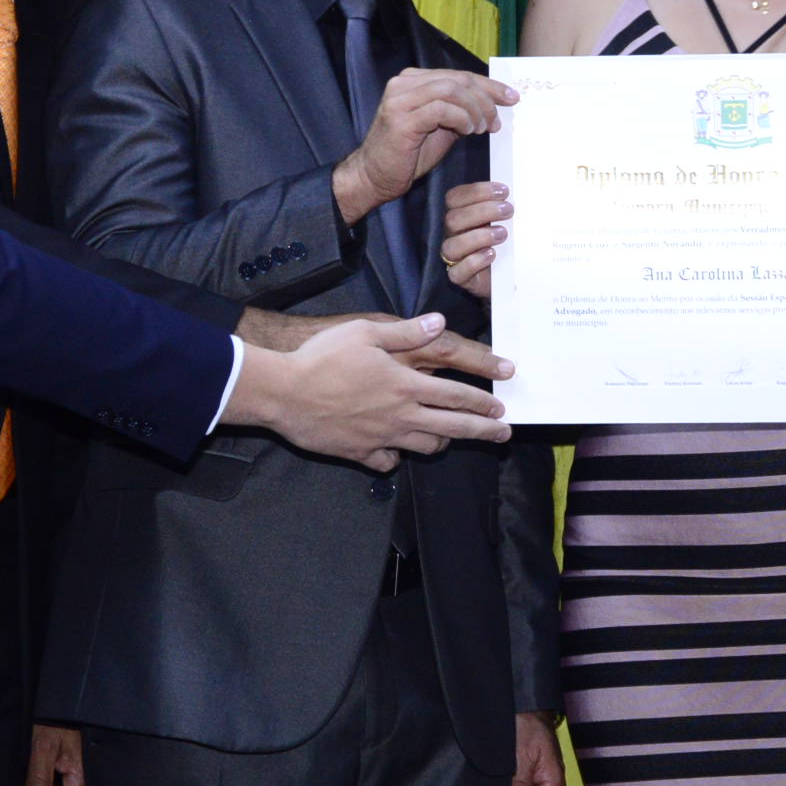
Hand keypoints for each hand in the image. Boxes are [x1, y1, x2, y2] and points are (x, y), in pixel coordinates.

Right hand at [224, 313, 511, 468]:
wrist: (283, 393)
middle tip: (502, 434)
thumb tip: (439, 323)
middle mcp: (400, 415)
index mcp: (405, 384)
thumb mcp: (364, 332)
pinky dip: (396, 458)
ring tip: (450, 439)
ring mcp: (381, 437)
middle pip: (453, 428)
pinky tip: (396, 451)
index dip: (482, 403)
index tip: (501, 409)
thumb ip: (407, 331)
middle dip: (483, 432)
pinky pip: (387, 462)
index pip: (456, 396)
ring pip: (425, 447)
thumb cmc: (322, 357)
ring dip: (443, 443)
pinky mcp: (359, 452)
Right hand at [334, 69, 513, 222]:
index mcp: (413, 80)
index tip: (512, 98)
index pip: (459, 75)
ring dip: (475, 109)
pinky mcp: (401, 118)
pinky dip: (461, 118)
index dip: (489, 85)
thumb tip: (491, 105)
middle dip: (486, 98)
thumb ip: (460, 111)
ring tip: (481, 129)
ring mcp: (400, 99)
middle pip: (458, 79)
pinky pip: (442, 109)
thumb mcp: (440, 127)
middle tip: (497, 121)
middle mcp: (404, 83)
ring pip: (452, 90)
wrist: (373, 177)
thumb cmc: (407, 154)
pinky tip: (467, 132)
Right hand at [442, 181, 513, 299]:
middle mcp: (453, 234)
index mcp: (460, 215)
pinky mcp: (460, 277)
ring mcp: (454, 257)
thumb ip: (504, 206)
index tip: (504, 191)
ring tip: (503, 234)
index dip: (477, 191)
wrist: (508, 276)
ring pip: (452, 245)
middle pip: (453, 219)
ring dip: (480, 236)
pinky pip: (458, 272)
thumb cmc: (505, 243)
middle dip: (483, 211)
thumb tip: (522, 191)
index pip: (455, 197)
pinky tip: (492, 254)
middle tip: (509, 210)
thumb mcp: (505, 221)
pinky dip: (475, 261)